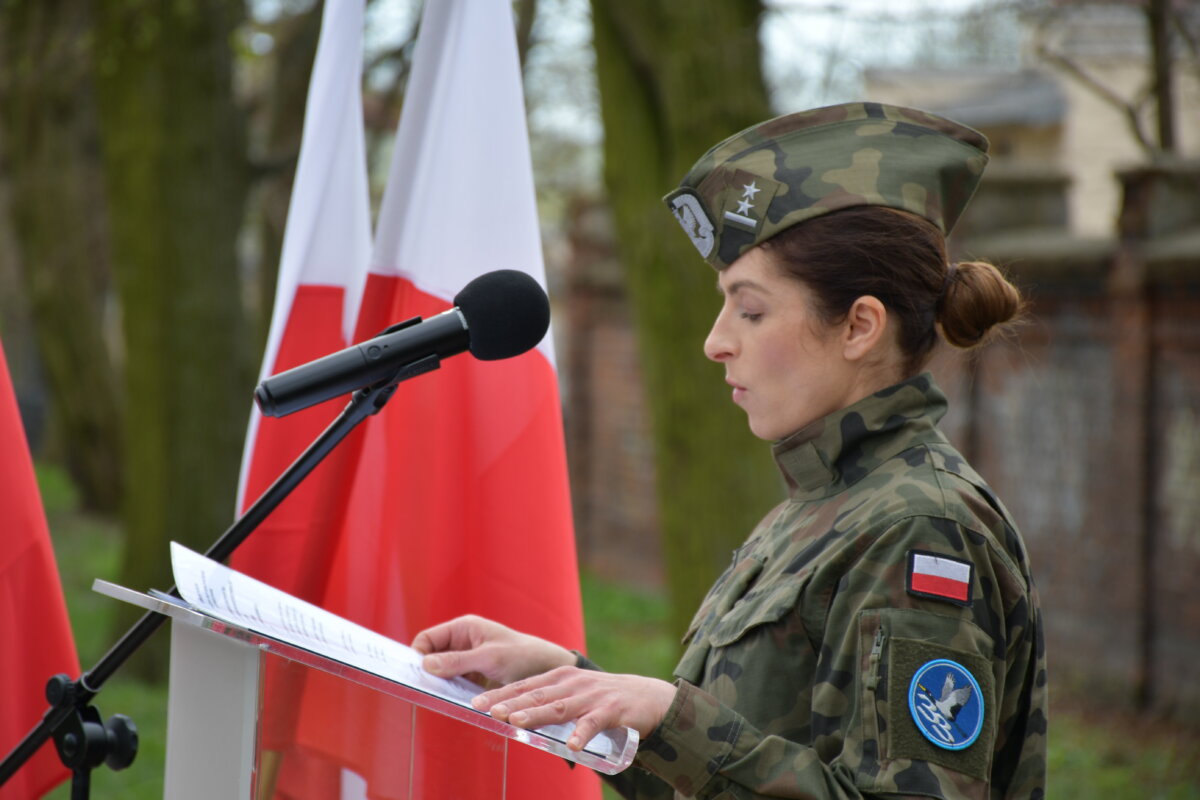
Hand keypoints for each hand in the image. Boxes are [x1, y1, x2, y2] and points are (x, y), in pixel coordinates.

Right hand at [411, 614, 575, 686]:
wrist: (547, 669)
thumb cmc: (521, 655)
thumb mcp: (489, 657)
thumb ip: (458, 661)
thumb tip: (425, 665)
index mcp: (463, 628)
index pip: (427, 638)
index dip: (418, 655)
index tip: (415, 675)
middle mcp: (462, 642)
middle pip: (432, 657)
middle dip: (427, 672)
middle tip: (424, 690)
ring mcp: (467, 661)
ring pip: (442, 673)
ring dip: (440, 684)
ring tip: (438, 697)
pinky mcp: (474, 677)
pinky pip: (454, 684)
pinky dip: (451, 692)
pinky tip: (452, 702)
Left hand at [471, 668, 676, 750]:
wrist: (648, 697)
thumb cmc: (603, 699)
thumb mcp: (573, 694)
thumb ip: (549, 703)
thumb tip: (513, 720)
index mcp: (559, 678)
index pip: (524, 685)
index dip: (501, 694)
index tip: (478, 704)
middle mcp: (572, 683)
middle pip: (537, 694)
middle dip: (512, 703)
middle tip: (490, 712)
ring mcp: (592, 695)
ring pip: (559, 706)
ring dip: (537, 714)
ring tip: (516, 722)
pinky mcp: (612, 710)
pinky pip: (594, 723)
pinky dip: (582, 733)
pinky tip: (571, 745)